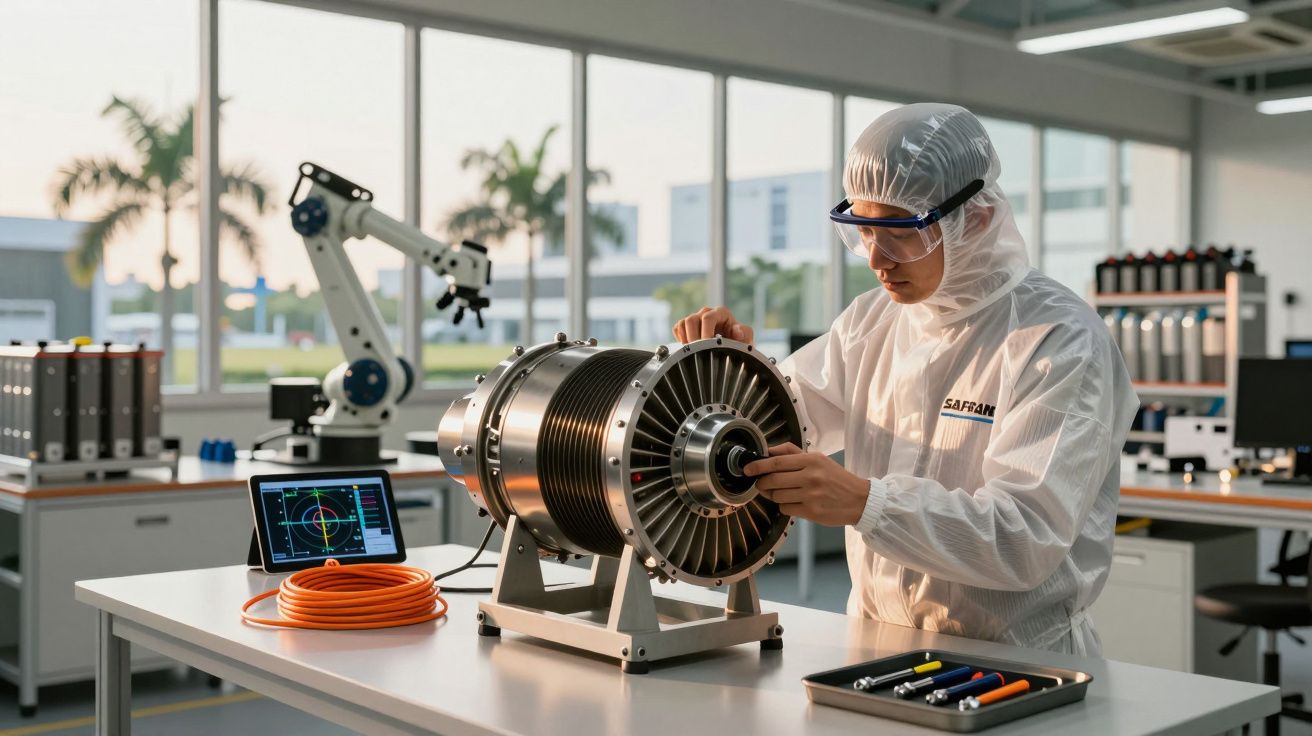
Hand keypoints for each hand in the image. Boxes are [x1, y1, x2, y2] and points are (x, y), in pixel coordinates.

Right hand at [672, 306, 753, 344]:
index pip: (708, 318)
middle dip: (693, 338)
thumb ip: (745, 333)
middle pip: (691, 319)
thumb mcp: (746, 339)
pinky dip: (680, 338)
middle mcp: (706, 313)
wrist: (732, 349)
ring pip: (683, 323)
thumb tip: (737, 330)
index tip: (707, 346)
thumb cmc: (739, 343)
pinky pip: (677, 328)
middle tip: (699, 352)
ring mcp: (696, 319)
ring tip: (694, 352)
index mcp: (720, 313)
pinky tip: (689, 348)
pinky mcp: (687, 326)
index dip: (705, 332)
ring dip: (686, 339)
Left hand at [745, 443, 869, 526]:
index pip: (776, 462)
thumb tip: (768, 451)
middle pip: (773, 480)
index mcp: (812, 460)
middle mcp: (811, 477)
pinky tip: (793, 502)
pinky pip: (785, 508)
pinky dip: (784, 506)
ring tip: (779, 493)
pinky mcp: (811, 512)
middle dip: (761, 483)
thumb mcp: (818, 459)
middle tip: (760, 483)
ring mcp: (811, 495)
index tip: (747, 469)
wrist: (859, 500)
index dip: (758, 466)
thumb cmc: (836, 478)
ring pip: (777, 496)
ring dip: (772, 495)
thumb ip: (792, 453)